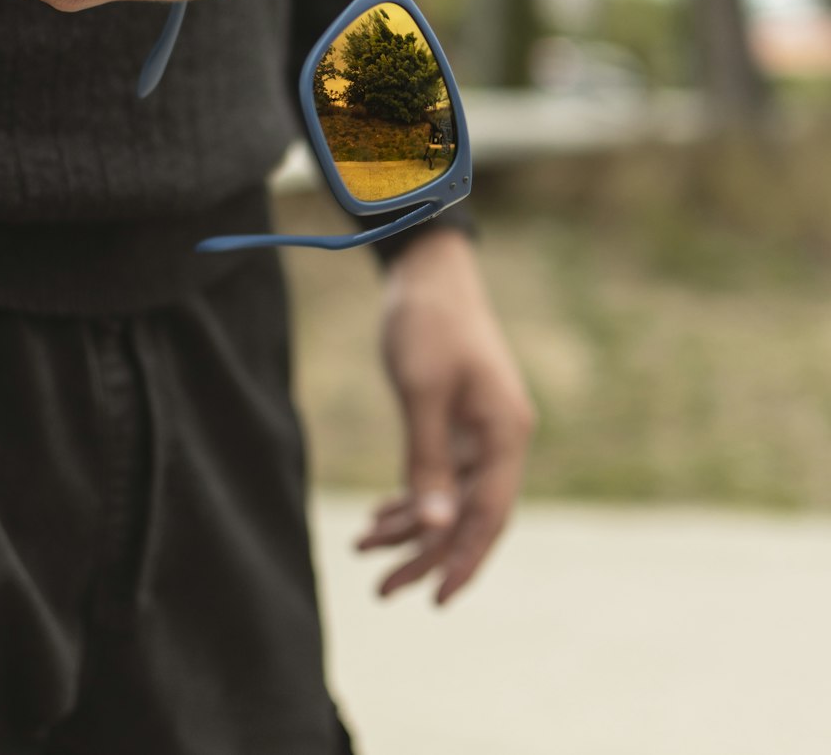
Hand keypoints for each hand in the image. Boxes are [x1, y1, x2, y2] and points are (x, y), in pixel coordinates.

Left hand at [356, 228, 534, 603]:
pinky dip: (410, 495)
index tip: (434, 598)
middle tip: (382, 590)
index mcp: (506, 432)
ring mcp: (481, 429)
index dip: (461, 559)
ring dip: (410, 526)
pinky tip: (379, 515)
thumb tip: (433, 527)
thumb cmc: (428, 324)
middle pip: (468, 513)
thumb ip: (428, 461)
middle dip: (426, 553)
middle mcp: (500, 437)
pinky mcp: (458, 419)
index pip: (489, 515)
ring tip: (364, 549)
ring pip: (449, 497)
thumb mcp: (421, 393)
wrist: (428, 272)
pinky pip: (439, 473)